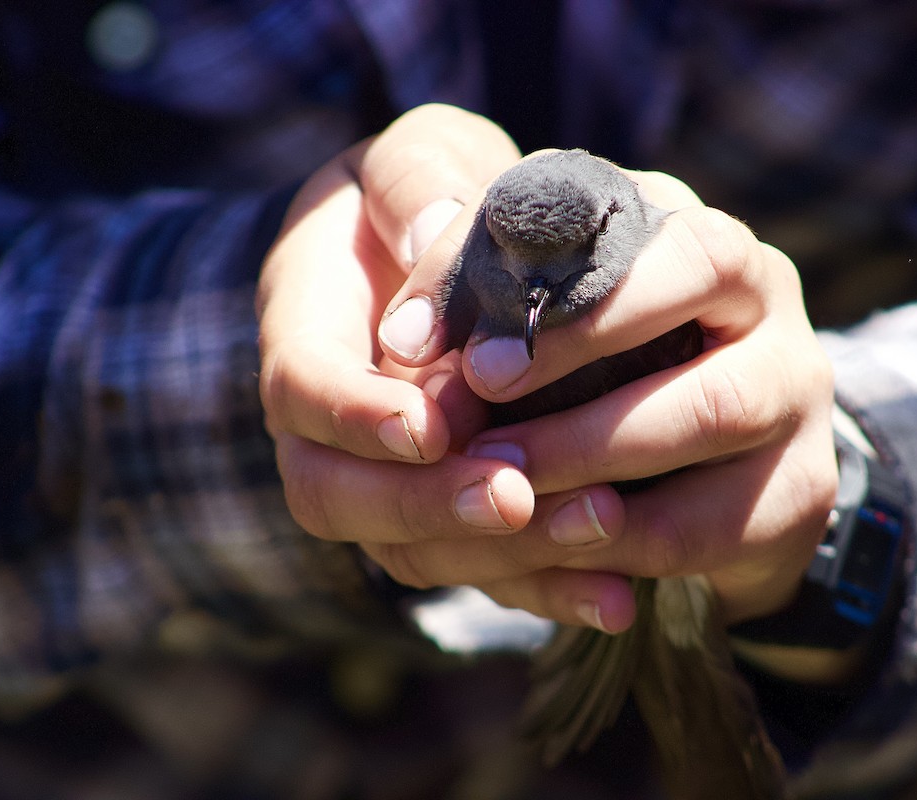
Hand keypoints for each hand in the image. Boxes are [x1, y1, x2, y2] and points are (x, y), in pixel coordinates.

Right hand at [260, 107, 648, 629]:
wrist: (438, 250)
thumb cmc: (426, 192)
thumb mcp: (417, 155)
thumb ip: (415, 185)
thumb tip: (430, 240)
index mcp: (306, 327)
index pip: (302, 390)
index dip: (355, 417)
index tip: (429, 424)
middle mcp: (328, 421)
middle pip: (337, 496)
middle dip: (425, 504)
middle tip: (514, 498)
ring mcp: (378, 477)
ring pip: (408, 550)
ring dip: (497, 556)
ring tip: (597, 530)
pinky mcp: (440, 514)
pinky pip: (474, 570)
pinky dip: (542, 588)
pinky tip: (614, 599)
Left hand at [377, 159, 838, 629]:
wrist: (713, 475)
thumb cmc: (596, 371)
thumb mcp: (537, 318)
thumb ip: (475, 298)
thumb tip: (401, 337)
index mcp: (682, 225)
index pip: (616, 205)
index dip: (518, 267)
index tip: (434, 343)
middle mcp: (760, 289)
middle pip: (696, 269)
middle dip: (576, 339)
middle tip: (477, 398)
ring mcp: (794, 387)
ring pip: (707, 406)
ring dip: (589, 450)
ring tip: (500, 484)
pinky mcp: (799, 488)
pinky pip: (712, 520)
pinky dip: (623, 541)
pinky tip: (556, 548)